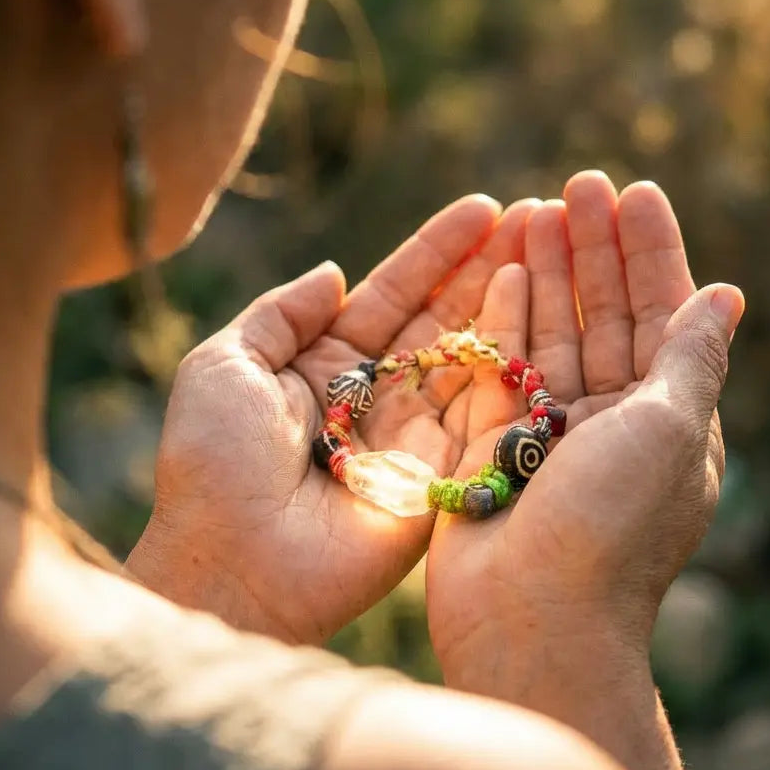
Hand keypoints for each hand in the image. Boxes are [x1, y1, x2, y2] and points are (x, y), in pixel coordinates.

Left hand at [127, 195, 538, 643]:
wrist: (231, 561)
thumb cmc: (212, 464)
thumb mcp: (224, 367)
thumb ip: (279, 315)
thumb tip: (334, 271)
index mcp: (325, 369)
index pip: (393, 296)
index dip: (437, 252)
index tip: (485, 208)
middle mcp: (378, 399)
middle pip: (445, 320)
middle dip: (490, 268)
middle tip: (541, 215)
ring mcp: (416, 439)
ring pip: (475, 358)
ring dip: (515, 302)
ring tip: (557, 247)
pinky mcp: (444, 478)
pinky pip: (487, 410)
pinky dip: (515, 360)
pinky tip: (541, 313)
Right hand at [425, 174, 744, 692]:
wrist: (531, 616)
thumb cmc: (612, 526)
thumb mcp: (670, 431)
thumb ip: (692, 359)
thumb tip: (727, 295)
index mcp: (667, 422)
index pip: (663, 318)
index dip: (651, 253)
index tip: (634, 191)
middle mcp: (612, 424)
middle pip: (603, 318)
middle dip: (593, 251)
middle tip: (578, 184)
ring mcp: (549, 436)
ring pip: (550, 338)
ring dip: (545, 274)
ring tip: (532, 209)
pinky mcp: (495, 447)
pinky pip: (500, 371)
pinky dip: (502, 320)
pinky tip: (499, 270)